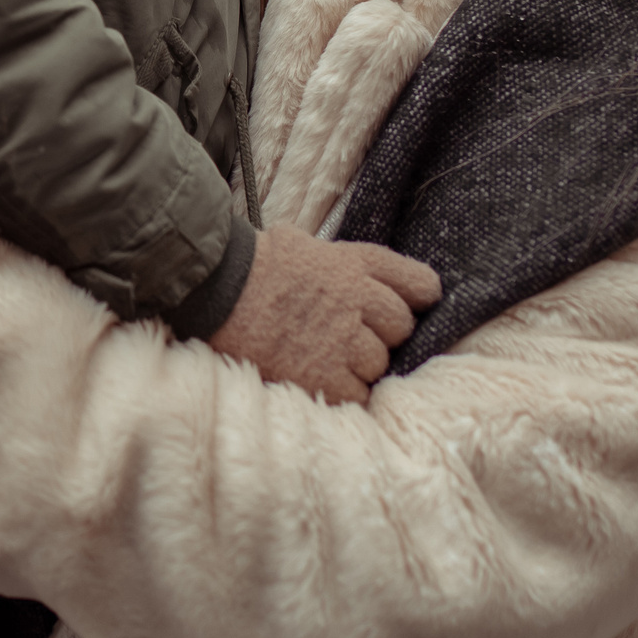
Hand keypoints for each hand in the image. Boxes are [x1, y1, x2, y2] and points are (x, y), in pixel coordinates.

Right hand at [205, 225, 439, 403]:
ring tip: (325, 356)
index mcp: (357, 264)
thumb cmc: (254, 265)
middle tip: (350, 335)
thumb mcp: (303, 244)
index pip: (421, 284)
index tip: (406, 305)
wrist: (216, 289)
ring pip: (379, 364)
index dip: (417, 298)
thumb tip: (350, 272)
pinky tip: (318, 377)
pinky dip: (341, 391)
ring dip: (358, 366)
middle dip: (382, 334)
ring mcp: (344, 340)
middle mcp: (359, 300)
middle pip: (402, 328)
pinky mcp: (325, 375)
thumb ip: (338, 261)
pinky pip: (356, 393)